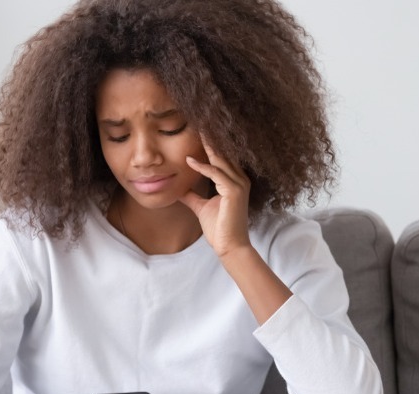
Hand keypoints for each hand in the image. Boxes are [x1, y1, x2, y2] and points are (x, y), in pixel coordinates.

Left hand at [180, 140, 251, 257]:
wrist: (229, 246)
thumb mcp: (201, 206)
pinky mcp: (234, 192)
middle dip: (210, 139)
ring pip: (221, 160)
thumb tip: (178, 189)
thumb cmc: (219, 228)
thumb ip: (192, 196)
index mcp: (235, 181)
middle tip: (198, 122)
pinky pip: (216, 174)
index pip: (221, 158)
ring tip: (197, 131)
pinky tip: (189, 161)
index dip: (210, 145)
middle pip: (223, 154)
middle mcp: (240, 180)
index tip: (198, 131)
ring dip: (207, 146)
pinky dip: (202, 167)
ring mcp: (239, 185)